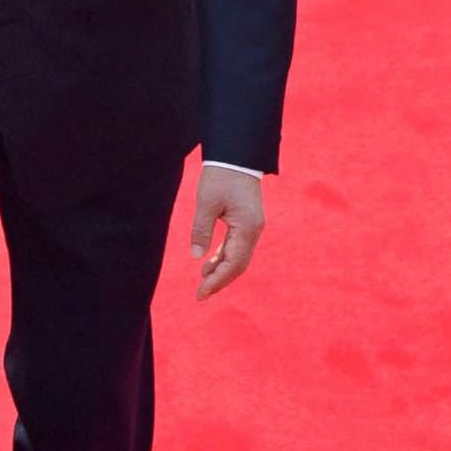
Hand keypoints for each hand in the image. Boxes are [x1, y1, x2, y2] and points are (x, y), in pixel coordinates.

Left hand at [190, 164, 265, 299]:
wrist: (237, 156)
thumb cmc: (221, 176)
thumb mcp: (206, 203)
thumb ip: (201, 230)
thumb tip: (196, 257)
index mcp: (247, 227)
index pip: (233, 263)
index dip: (217, 280)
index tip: (200, 293)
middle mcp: (254, 230)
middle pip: (239, 265)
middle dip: (220, 281)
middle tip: (200, 295)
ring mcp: (253, 227)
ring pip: (239, 258)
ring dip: (222, 270)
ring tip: (202, 279)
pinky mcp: (248, 223)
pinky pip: (238, 247)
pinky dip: (224, 257)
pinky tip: (210, 263)